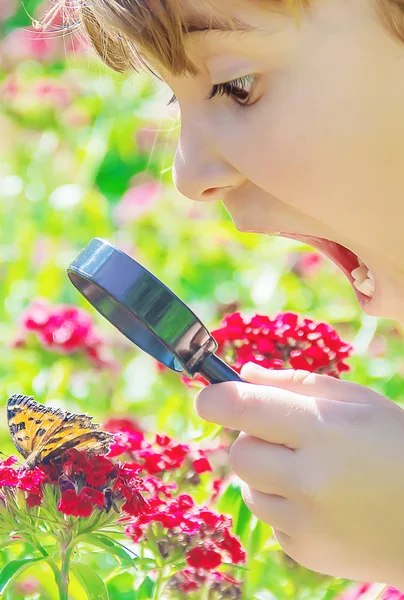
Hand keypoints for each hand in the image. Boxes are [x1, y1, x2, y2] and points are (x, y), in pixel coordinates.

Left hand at [195, 362, 403, 587]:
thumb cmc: (397, 446)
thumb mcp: (358, 402)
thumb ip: (295, 383)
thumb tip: (242, 374)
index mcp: (322, 430)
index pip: (239, 407)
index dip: (214, 398)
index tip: (209, 397)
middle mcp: (308, 480)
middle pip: (239, 452)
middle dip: (254, 440)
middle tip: (288, 438)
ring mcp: (305, 522)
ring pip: (248, 487)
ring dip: (267, 474)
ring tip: (313, 472)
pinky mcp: (305, 550)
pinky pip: (269, 518)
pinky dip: (285, 505)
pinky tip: (322, 502)